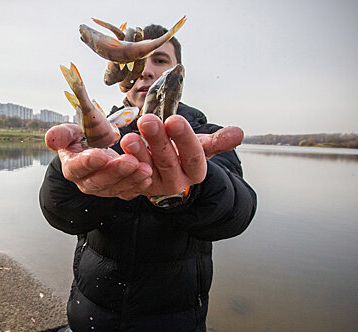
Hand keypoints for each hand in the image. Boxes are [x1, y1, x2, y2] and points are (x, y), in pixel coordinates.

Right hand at [45, 123, 151, 199]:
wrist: (97, 146)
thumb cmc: (84, 137)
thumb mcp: (72, 131)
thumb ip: (62, 134)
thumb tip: (50, 139)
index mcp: (72, 166)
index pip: (78, 167)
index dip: (89, 162)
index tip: (101, 155)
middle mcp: (86, 182)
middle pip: (99, 181)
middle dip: (116, 172)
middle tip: (131, 161)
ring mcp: (103, 189)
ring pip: (116, 188)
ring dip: (131, 180)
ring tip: (145, 169)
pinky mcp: (118, 191)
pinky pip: (128, 192)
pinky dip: (139, 187)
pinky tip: (148, 178)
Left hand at [120, 114, 243, 196]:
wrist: (167, 170)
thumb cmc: (183, 152)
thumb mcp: (201, 146)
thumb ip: (218, 140)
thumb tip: (239, 133)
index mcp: (195, 171)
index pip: (193, 155)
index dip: (184, 138)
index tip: (174, 119)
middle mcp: (176, 182)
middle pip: (167, 161)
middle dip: (157, 140)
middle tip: (147, 120)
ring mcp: (155, 186)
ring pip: (146, 169)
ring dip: (137, 152)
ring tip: (129, 137)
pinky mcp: (136, 187)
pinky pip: (129, 176)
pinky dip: (124, 163)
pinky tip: (119, 149)